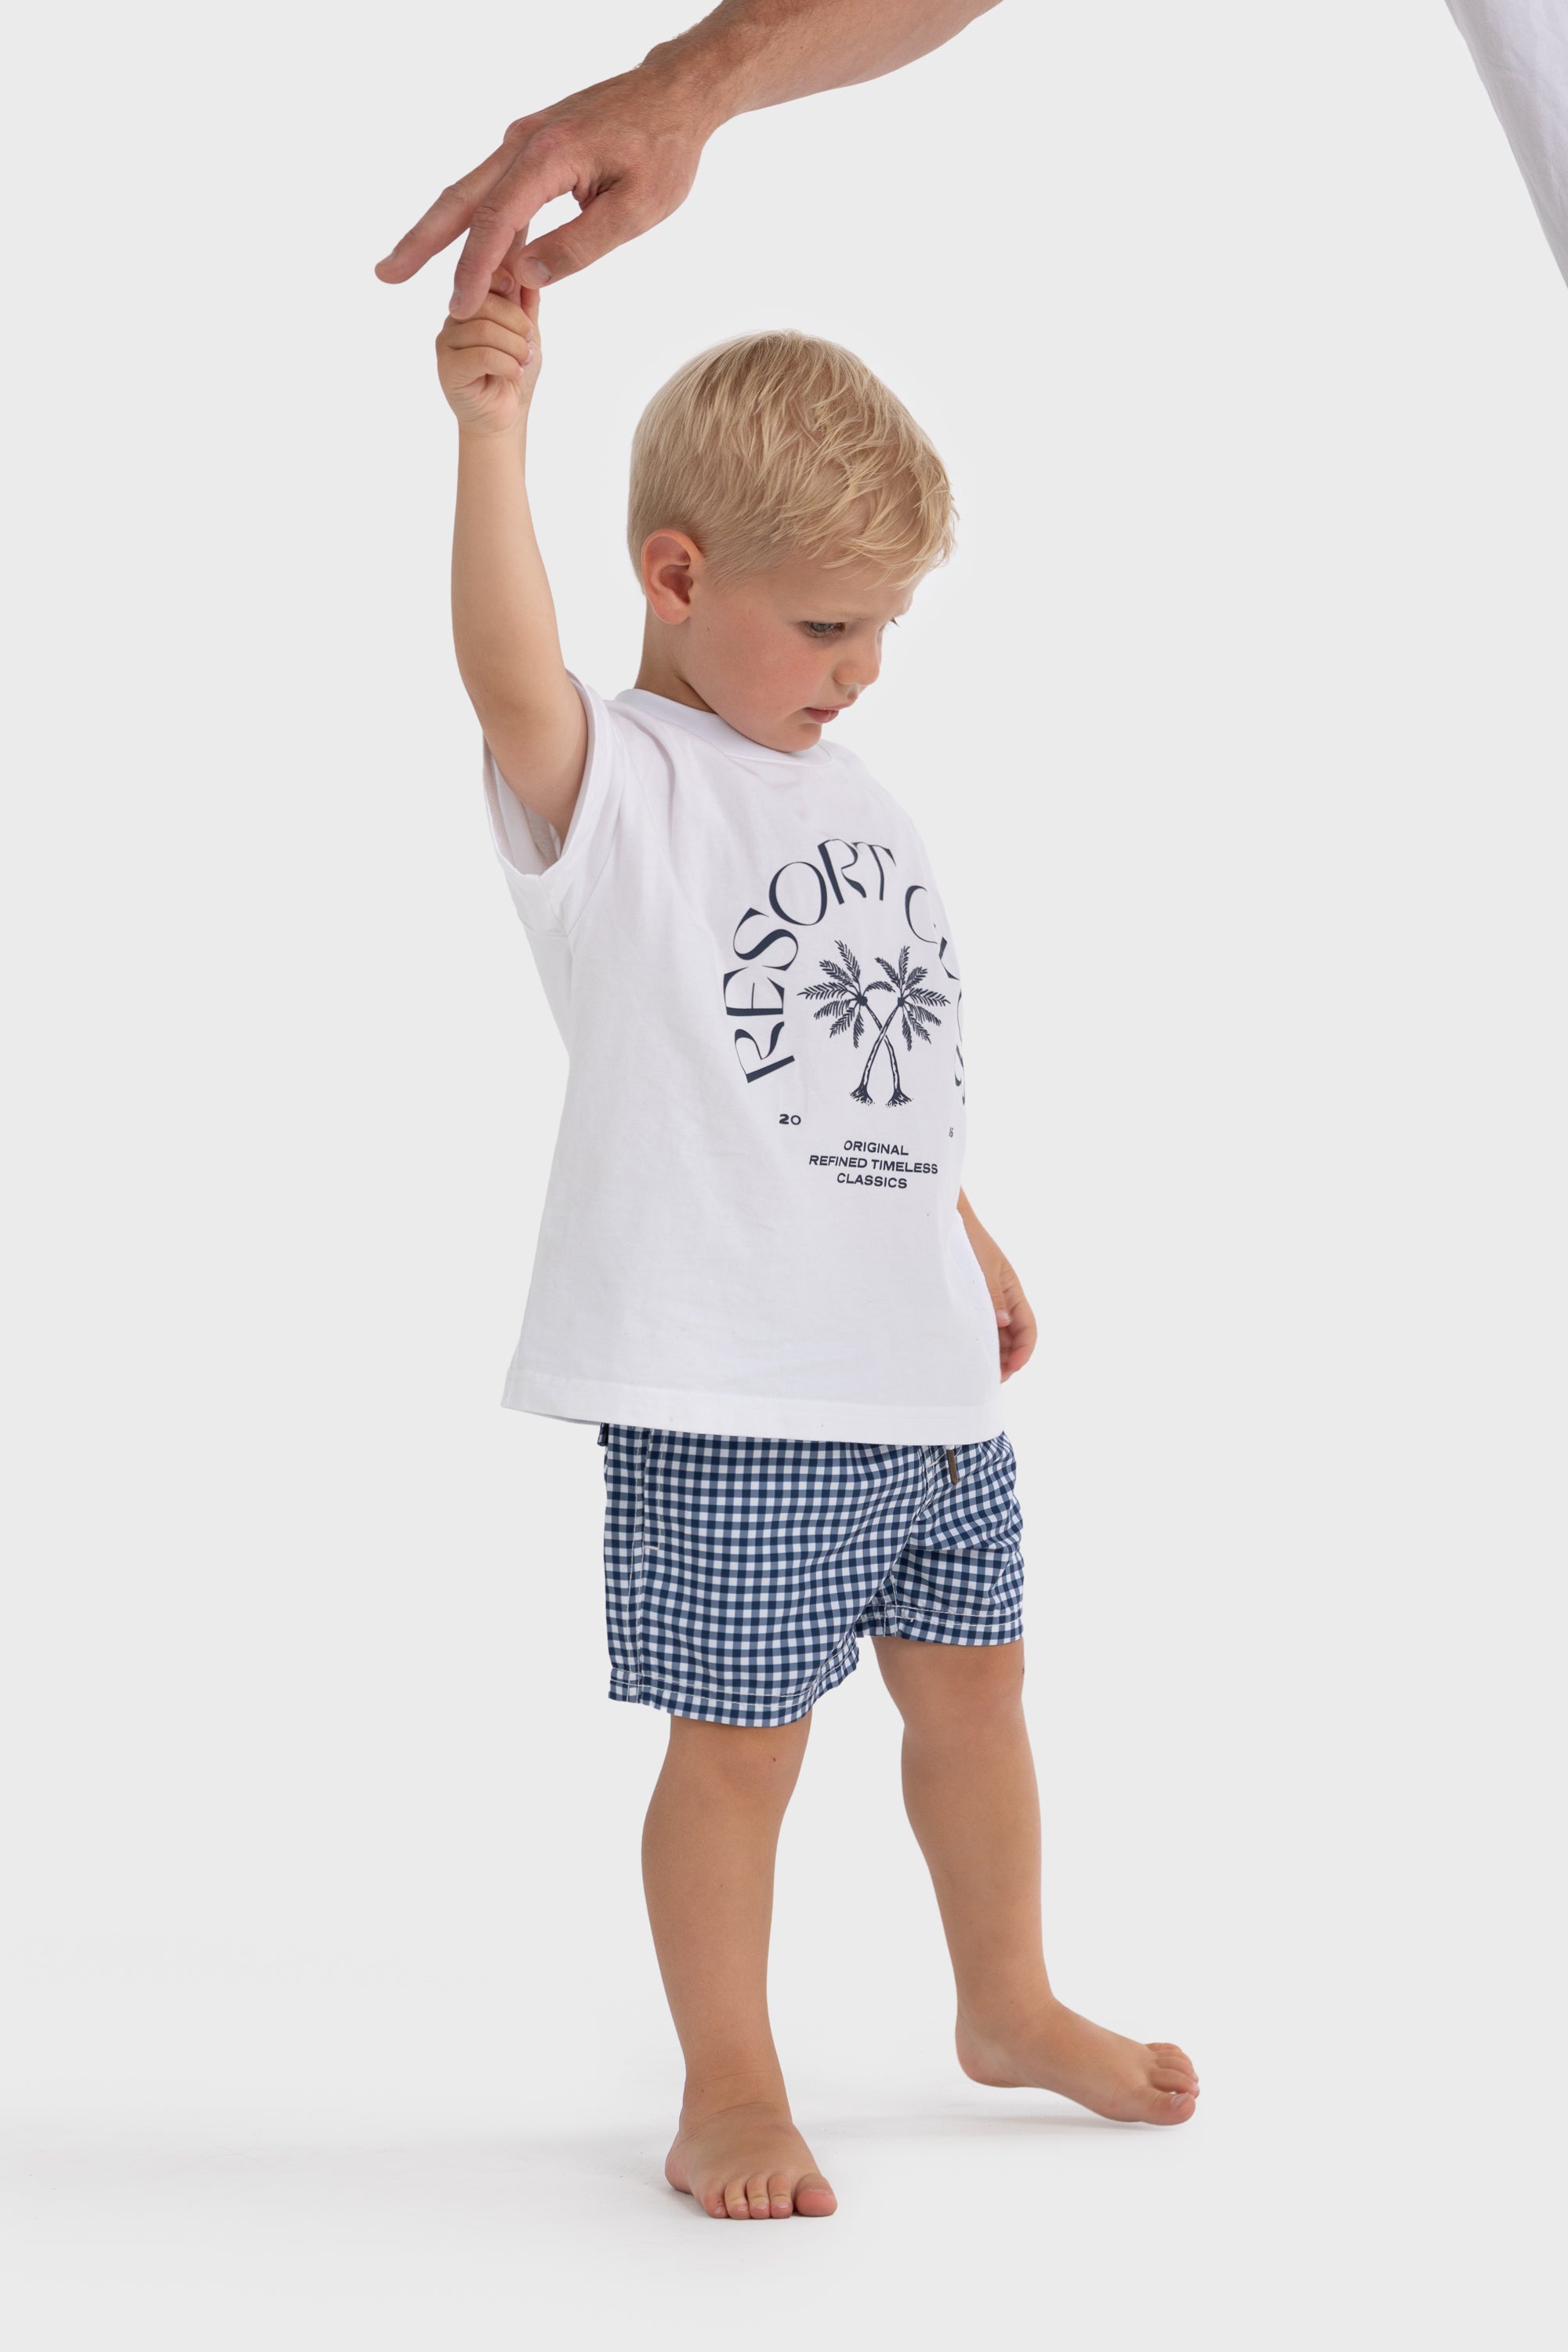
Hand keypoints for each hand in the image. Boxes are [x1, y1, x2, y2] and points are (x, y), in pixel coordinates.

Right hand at [378, 63, 710, 318]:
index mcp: (547, 157)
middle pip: (461, 199)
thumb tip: (525, 277)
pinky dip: (476, 223)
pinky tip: (468, 252)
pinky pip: (495, 190)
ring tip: (406, 264)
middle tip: (385, 275)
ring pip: (471, 192)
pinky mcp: (534, 148)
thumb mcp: (637, 210)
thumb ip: (581, 246)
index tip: (457, 309)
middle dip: (421, 241)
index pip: (496, 222)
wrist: (676, 93)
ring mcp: (525, 142)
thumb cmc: (665, 150)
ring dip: (439, 231)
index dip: (474, 270)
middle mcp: (524, 143)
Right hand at [435, 275, 539, 436]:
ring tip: (523, 362)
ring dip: (514, 347)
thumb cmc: (514, 374)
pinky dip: (506, 364)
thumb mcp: (528, 333)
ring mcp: (447, 341)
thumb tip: (530, 265)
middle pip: (485, 301)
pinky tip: (514, 373)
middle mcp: (455, 317)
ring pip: (484, 329)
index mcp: (472, 304)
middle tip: (529, 344)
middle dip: (517, 323)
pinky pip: (481, 354)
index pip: (484, 277)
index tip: (523, 305)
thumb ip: (527, 302)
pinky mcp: (447, 367)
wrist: (506, 418)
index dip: (506, 282)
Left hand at [958, 1196, 1037, 1381]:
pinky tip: (965, 1356)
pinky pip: (978, 1329)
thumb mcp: (982, 1268)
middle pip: (1013, 1339)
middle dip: (1007, 1361)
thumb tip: (1003, 1325)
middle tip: (991, 1381)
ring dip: (992, 1356)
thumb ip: (992, 1296)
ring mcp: (986, 1302)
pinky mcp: (968, 1303)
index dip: (1024, 1351)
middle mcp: (1003, 1299)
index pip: (1028, 1328)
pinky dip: (977, 1344)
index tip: (1012, 1369)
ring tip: (978, 1374)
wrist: (946, 1221)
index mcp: (1013, 1290)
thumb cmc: (966, 1240)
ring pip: (996, 1337)